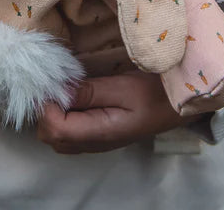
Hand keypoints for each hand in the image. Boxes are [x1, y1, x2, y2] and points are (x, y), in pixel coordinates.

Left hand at [37, 72, 195, 153]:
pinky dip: (62, 114)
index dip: (47, 104)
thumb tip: (59, 89)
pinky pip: (67, 131)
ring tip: (67, 86)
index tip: (55, 81)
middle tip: (60, 82)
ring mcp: (93, 142)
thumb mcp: (123, 87)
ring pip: (55, 135)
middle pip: (49, 134)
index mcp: (99, 133)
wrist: (176, 106)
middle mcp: (92, 143)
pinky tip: (74, 95)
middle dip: (46, 108)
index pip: (55, 128)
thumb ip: (90, 92)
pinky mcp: (95, 135)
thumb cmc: (153, 93)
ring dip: (53, 110)